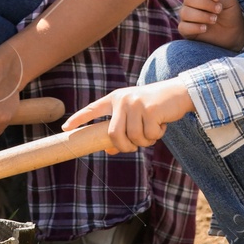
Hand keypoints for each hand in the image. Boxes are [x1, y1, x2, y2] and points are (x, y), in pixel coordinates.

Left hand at [63, 79, 192, 153]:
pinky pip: (149, 135)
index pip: (93, 108)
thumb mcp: (136, 116)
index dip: (79, 119)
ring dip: (145, 141)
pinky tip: (162, 124)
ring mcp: (136, 104)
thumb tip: (109, 150)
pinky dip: (156, 135)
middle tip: (135, 146)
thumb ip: (122, 130)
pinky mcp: (149, 110)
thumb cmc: (155, 107)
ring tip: (153, 130)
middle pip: (114, 134)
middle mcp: (123, 100)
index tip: (65, 127)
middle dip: (125, 146)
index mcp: (116, 99)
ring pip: (133, 137)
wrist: (178, 93)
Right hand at [178, 0, 243, 48]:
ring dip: (201, 16)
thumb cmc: (230, 13)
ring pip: (185, 12)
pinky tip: (205, 28)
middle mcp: (190, 2)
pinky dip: (194, 27)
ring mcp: (186, 16)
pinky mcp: (185, 30)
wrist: (233, 32)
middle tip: (219, 10)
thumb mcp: (230, 1)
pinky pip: (183, 27)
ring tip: (214, 20)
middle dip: (205, 4)